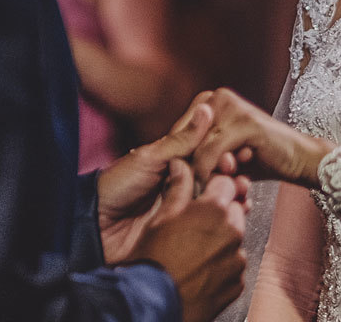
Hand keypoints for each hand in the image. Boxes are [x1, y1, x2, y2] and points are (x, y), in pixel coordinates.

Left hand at [98, 96, 237, 262]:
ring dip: (234, 198)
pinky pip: (209, 225)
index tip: (240, 152)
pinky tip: (236, 215)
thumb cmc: (116, 186)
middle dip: (234, 177)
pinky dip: (225, 221)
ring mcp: (183, 209)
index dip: (225, 153)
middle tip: (241, 177)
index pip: (207, 154)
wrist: (96, 228)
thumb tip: (207, 108)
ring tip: (243, 195)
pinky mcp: (184, 232)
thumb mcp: (150, 157)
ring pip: (217, 201)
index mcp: (173, 163)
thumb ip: (182, 140)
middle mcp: (181, 185)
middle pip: (217, 178)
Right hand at [125, 159, 247, 321]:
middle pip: (233, 211)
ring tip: (193, 253)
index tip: (202, 196)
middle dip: (218, 215)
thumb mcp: (160, 218)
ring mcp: (237, 260)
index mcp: (214, 210)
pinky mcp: (237, 283)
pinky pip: (233, 266)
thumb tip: (182, 165)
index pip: (227, 183)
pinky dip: (221, 266)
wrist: (152, 305)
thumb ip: (178, 189)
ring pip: (234, 240)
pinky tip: (199, 271)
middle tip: (194, 226)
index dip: (213, 188)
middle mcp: (232, 232)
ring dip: (220, 241)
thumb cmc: (152, 260)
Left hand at [192, 88, 333, 187]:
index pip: (178, 135)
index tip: (181, 187)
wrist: (301, 160)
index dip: (178, 163)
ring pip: (195, 148)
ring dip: (198, 175)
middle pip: (184, 141)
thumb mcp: (224, 156)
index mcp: (210, 101)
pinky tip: (216, 188)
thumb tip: (171, 166)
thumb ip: (199, 154)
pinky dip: (208, 173)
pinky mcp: (243, 122)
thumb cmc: (262, 160)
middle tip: (192, 193)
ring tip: (207, 192)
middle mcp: (217, 98)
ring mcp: (230, 106)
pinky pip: (211, 151)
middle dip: (186, 169)